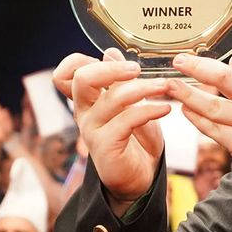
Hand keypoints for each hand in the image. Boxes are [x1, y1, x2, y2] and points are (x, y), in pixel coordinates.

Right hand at [53, 49, 168, 205]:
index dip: (77, 61)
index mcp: (87, 100)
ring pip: (112, 98)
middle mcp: (84, 113)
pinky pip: (127, 119)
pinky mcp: (105, 146)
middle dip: (112, 69)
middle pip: (83, 79)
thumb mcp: (131, 105)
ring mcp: (92, 130)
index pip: (65, 74)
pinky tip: (166, 108)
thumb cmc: (136, 139)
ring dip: (144, 88)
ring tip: (166, 87)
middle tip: (137, 68)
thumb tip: (110, 52)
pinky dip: (150, 109)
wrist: (139, 178)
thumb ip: (120, 82)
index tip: (109, 57)